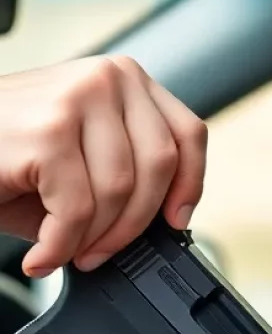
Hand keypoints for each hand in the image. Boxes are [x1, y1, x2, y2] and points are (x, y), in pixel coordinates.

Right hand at [0, 56, 205, 277]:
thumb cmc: (5, 152)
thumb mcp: (80, 155)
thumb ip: (125, 175)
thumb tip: (163, 223)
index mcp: (125, 80)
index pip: (188, 133)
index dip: (190, 185)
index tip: (176, 222)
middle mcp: (110, 79)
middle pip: (160, 166)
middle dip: (135, 224)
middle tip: (101, 253)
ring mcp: (80, 99)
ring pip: (121, 191)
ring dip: (94, 239)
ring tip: (65, 252)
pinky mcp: (49, 131)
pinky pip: (79, 208)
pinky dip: (61, 246)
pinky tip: (43, 255)